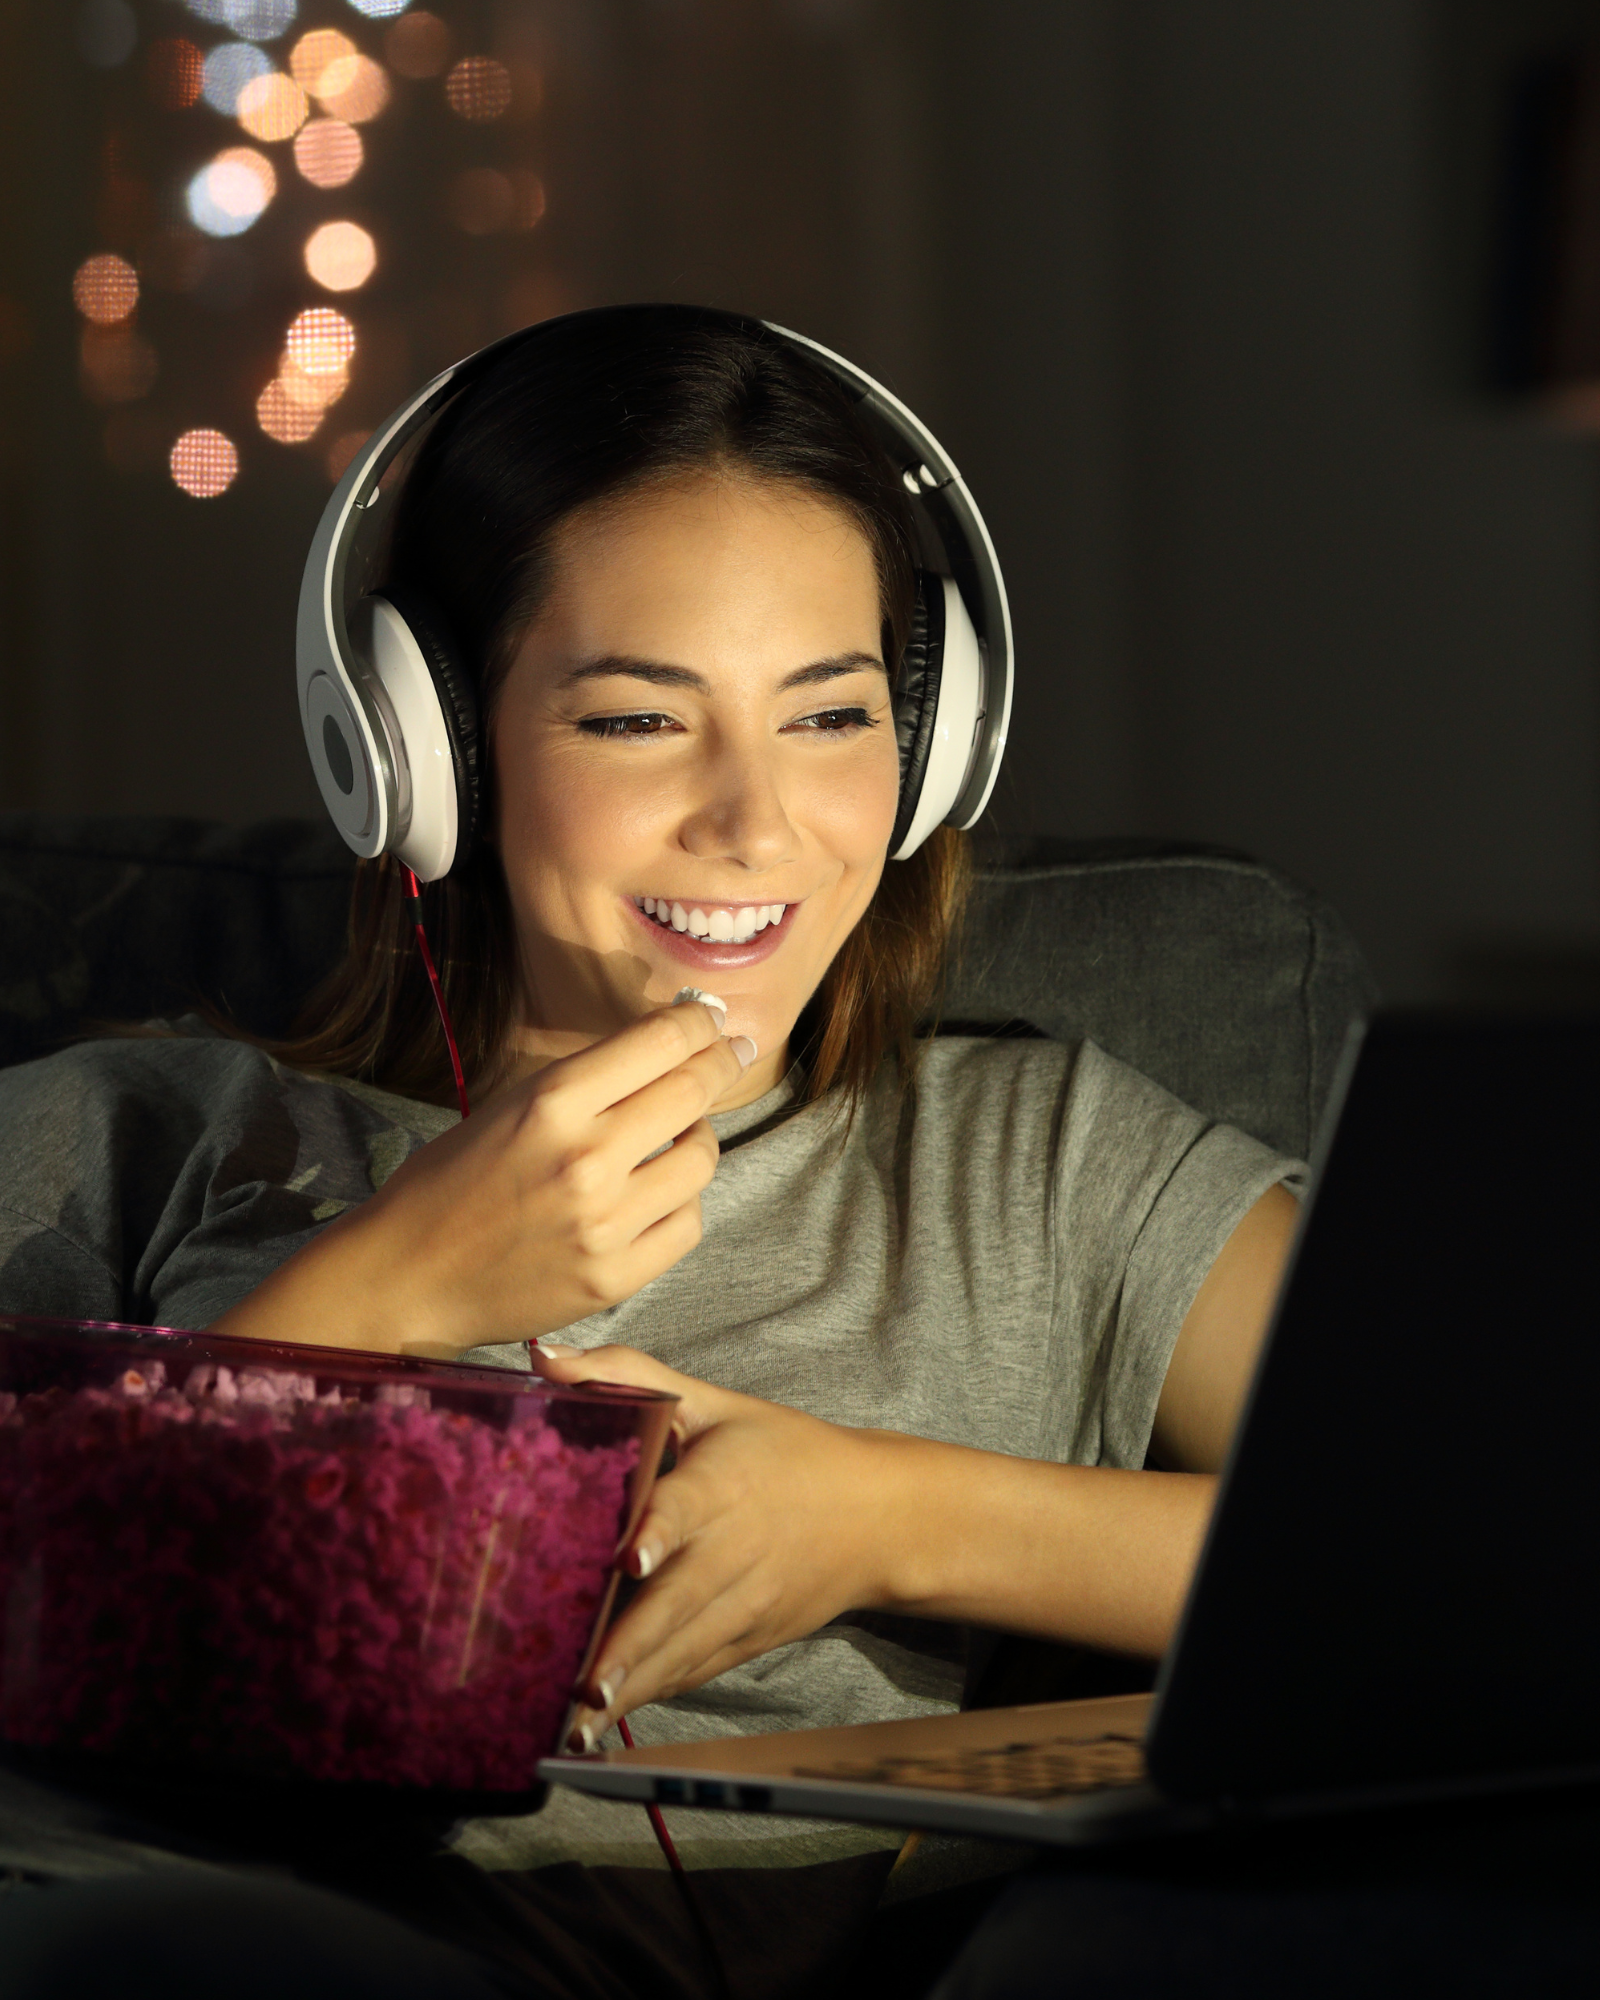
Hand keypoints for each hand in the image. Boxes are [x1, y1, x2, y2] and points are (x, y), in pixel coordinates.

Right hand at [210, 997, 753, 1355]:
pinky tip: (657, 1196)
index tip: (711, 1017)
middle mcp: (586, 1158)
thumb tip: (668, 1048)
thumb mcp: (511, 1105)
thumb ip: (589, 1082)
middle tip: (730, 1055)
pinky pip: (687, 1224)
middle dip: (720, 1064)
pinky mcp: (615, 1276)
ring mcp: (605, 1223)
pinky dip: (680, 1202)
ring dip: (697, 1138)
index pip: (661, 1042)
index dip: (698, 1021)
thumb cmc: (452, 1181)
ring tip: (677, 1137)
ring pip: (701, 1160)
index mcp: (552, 1102)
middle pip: (692, 1092)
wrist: (409, 1276)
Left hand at [529, 1344, 893, 1746]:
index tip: (631, 1556)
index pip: (689, 1506)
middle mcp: (736, 1549)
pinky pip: (698, 1669)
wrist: (878, 1516)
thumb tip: (541, 1360)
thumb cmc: (786, 1451)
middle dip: (629, 1644)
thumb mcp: (716, 1402)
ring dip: (632, 1685)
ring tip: (576, 1722)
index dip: (660, 1530)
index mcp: (726, 1483)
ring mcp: (747, 1602)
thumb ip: (627, 1374)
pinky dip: (656, 1692)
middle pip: (679, 1600)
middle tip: (579, 1681)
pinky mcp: (752, 1638)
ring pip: (684, 1648)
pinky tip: (608, 1717)